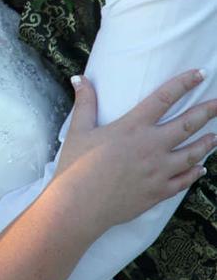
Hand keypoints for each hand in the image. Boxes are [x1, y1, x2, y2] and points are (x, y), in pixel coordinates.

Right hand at [57, 69, 216, 230]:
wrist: (80, 206)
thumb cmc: (76, 166)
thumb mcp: (78, 130)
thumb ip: (85, 103)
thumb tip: (79, 79)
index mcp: (133, 127)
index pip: (164, 98)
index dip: (184, 83)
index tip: (200, 74)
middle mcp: (151, 146)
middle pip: (187, 124)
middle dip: (208, 111)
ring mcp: (158, 171)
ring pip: (192, 154)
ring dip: (207, 143)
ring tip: (216, 136)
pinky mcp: (158, 192)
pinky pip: (184, 180)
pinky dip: (196, 173)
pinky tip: (201, 169)